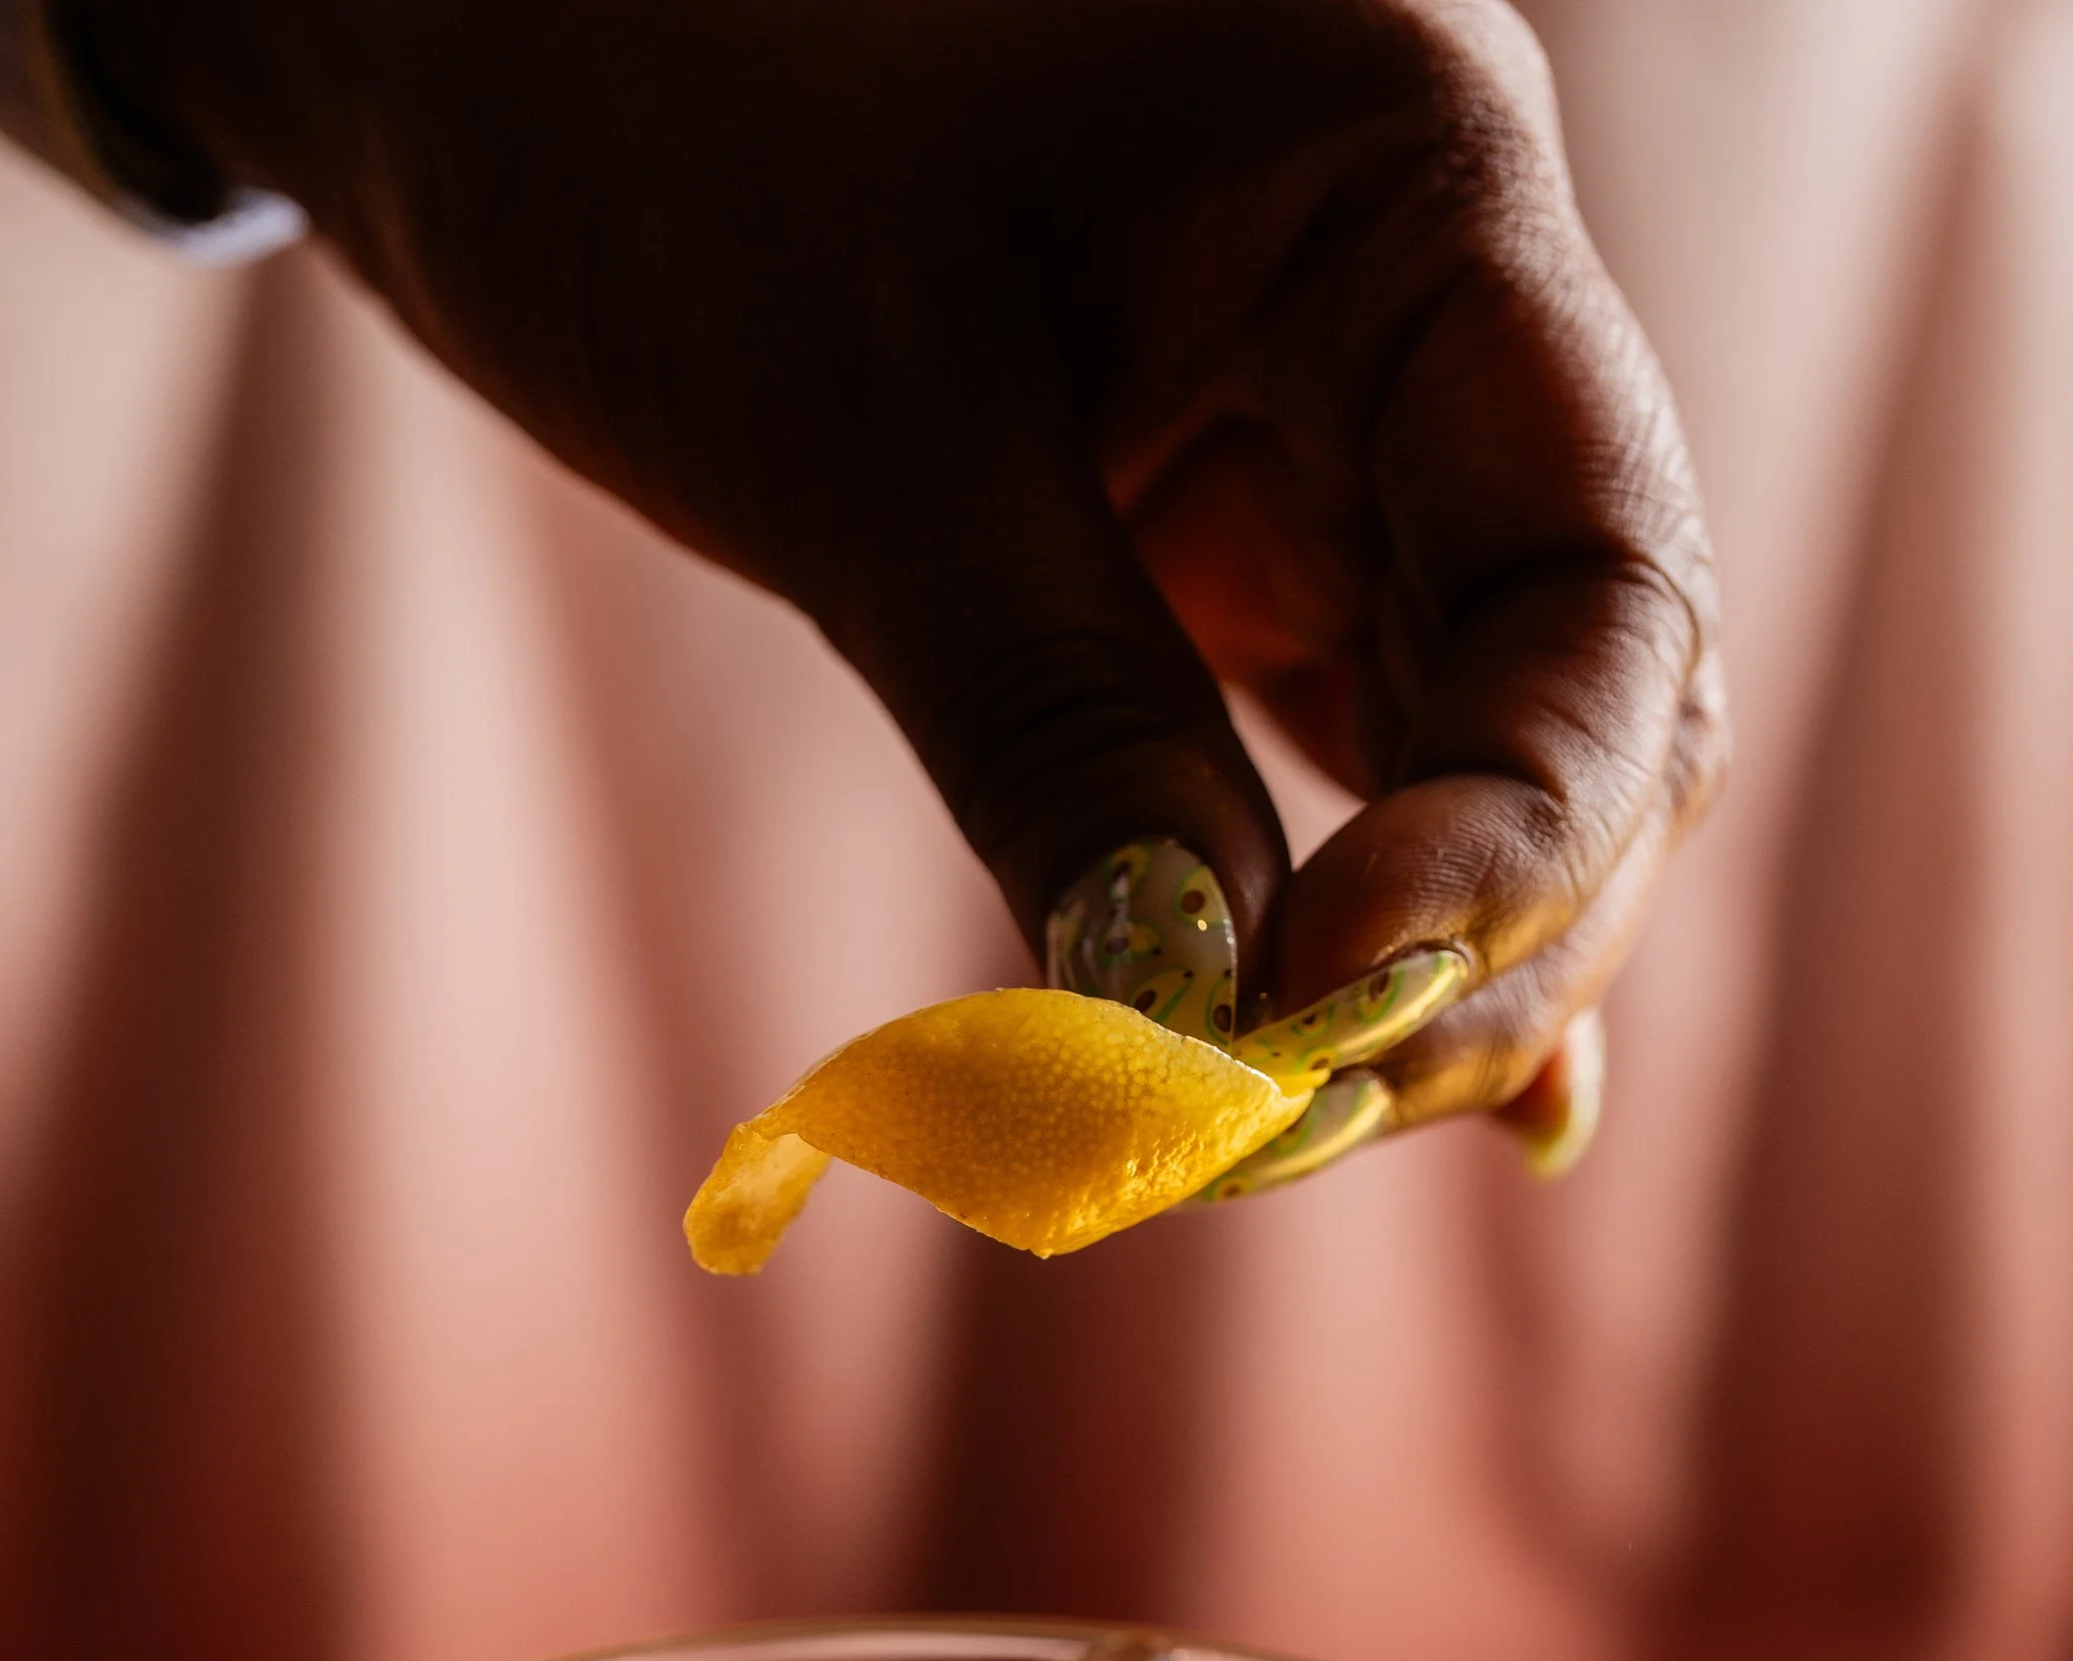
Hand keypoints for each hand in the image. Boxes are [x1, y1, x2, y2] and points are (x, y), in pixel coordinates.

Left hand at [107, 0, 1723, 1157]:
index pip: (1600, 574)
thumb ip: (1064, 734)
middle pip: (1592, 694)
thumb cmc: (650, 122)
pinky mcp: (1229, 531)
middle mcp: (1429, 300)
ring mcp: (1339, 424)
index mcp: (1412, 179)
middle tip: (1293, 1126)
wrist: (473, 14)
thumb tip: (1202, 1049)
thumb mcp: (866, 441)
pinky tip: (1326, 1082)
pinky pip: (1349, 752)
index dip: (1515, 833)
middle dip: (1479, 940)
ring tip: (1276, 1136)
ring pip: (1482, 753)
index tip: (1322, 1009)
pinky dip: (1331, 924)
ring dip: (1409, 972)